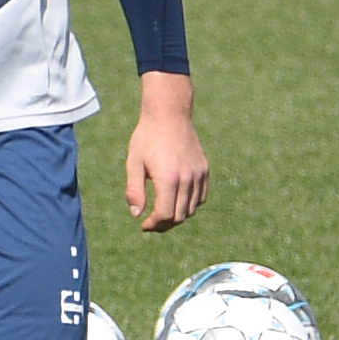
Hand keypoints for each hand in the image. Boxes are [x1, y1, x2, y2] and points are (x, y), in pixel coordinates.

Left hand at [121, 73, 208, 232]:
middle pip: (180, 216)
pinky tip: (177, 201)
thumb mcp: (134, 162)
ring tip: (163, 213)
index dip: (153, 225)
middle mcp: (186, 179)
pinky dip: (190, 204)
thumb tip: (136, 214)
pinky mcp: (205, 169)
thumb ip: (134, 190)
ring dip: (178, 215)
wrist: (169, 114)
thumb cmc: (147, 137)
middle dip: (164, 224)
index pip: (165, 215)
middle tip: (152, 222)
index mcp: (167, 179)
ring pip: (192, 209)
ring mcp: (198, 174)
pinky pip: (201, 197)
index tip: (144, 225)